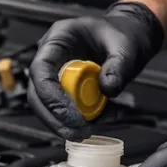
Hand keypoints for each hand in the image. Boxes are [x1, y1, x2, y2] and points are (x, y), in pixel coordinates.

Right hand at [29, 2, 164, 140]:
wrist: (129, 37)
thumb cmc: (123, 35)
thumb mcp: (125, 47)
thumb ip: (118, 66)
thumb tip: (108, 90)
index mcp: (58, 38)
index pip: (40, 70)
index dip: (51, 97)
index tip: (72, 116)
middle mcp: (52, 57)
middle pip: (37, 93)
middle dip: (54, 117)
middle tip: (78, 131)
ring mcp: (57, 73)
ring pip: (47, 106)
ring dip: (64, 123)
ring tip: (89, 130)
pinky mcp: (67, 88)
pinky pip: (65, 109)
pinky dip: (81, 119)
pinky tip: (103, 117)